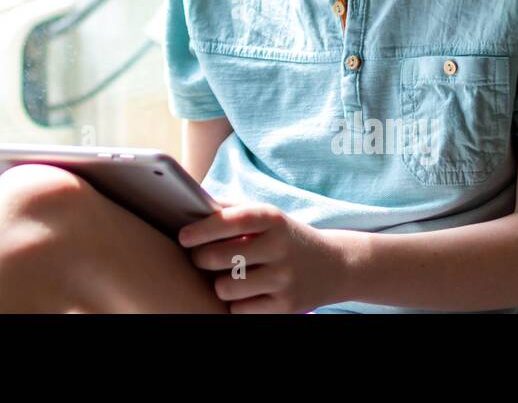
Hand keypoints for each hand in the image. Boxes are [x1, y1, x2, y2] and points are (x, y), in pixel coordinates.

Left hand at [177, 198, 348, 312]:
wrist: (334, 265)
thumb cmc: (285, 237)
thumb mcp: (267, 216)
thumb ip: (230, 209)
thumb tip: (190, 206)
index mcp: (272, 219)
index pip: (232, 220)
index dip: (203, 229)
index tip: (183, 237)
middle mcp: (279, 247)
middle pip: (222, 257)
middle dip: (202, 259)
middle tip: (200, 258)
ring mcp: (284, 278)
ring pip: (226, 287)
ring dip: (219, 284)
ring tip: (225, 277)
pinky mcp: (286, 306)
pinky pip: (240, 310)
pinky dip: (235, 303)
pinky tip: (243, 293)